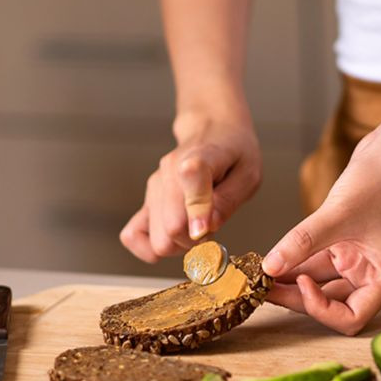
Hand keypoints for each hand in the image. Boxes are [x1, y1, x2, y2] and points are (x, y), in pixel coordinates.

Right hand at [121, 116, 260, 261]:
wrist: (212, 131)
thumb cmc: (233, 155)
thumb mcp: (248, 174)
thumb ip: (228, 201)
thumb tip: (205, 228)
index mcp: (198, 158)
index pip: (190, 182)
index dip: (199, 213)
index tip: (209, 230)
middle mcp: (169, 171)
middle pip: (171, 228)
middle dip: (196, 241)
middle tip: (212, 231)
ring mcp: (154, 187)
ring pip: (157, 239)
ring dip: (180, 245)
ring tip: (197, 230)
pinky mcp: (145, 201)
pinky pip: (132, 236)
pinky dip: (150, 248)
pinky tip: (172, 240)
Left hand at [262, 112, 380, 334]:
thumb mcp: (337, 213)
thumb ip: (301, 242)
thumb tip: (270, 266)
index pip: (352, 318)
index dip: (322, 309)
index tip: (300, 284)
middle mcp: (373, 274)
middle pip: (332, 303)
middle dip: (297, 297)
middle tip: (262, 287)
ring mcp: (359, 260)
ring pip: (321, 283)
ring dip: (292, 281)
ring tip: (260, 275)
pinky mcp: (347, 244)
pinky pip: (318, 263)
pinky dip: (297, 262)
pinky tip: (272, 259)